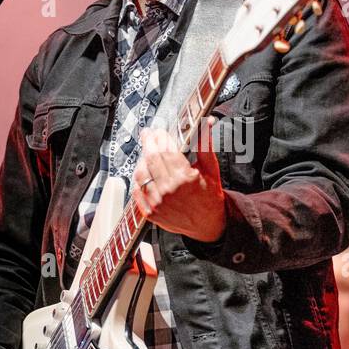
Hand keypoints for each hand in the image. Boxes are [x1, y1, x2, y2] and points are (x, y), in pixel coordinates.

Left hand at [131, 116, 225, 241]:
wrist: (208, 225)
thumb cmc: (210, 197)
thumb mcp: (211, 169)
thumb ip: (205, 145)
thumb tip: (205, 123)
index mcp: (185, 178)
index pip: (167, 150)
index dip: (162, 137)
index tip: (161, 131)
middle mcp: (170, 190)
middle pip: (152, 158)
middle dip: (148, 142)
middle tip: (148, 134)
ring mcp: (158, 203)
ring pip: (141, 173)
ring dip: (141, 159)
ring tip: (145, 151)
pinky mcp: (151, 213)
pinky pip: (137, 191)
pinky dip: (138, 179)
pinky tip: (143, 171)